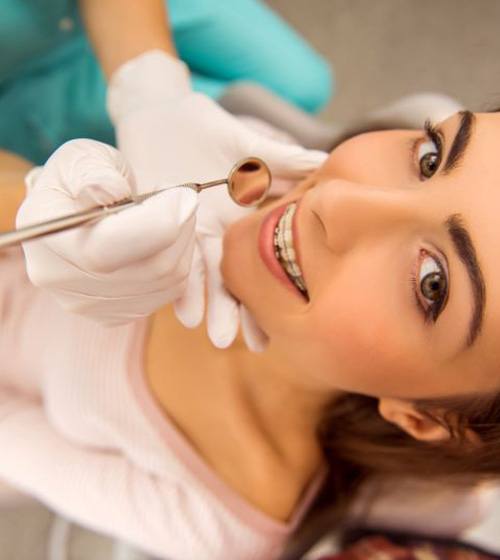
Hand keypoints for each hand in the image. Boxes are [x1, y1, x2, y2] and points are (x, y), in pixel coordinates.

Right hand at [16, 139, 197, 323]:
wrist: (80, 210)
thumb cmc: (85, 177)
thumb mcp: (84, 157)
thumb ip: (93, 171)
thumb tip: (111, 193)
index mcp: (43, 234)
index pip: (104, 249)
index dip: (156, 223)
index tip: (183, 194)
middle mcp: (58, 278)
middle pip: (148, 268)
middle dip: (181, 226)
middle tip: (184, 197)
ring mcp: (87, 304)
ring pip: (167, 281)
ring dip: (185, 242)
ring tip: (174, 213)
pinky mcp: (114, 314)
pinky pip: (170, 292)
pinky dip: (180, 261)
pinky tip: (168, 239)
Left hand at [108, 50, 327, 348]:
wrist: (158, 113)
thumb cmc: (205, 126)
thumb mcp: (249, 144)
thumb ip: (285, 159)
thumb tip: (327, 162)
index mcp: (240, 220)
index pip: (260, 264)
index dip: (270, 296)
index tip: (282, 329)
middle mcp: (214, 234)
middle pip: (230, 280)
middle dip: (236, 312)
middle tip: (246, 344)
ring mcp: (184, 231)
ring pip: (199, 276)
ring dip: (206, 306)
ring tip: (213, 336)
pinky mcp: (155, 223)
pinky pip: (167, 256)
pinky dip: (176, 283)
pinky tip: (182, 312)